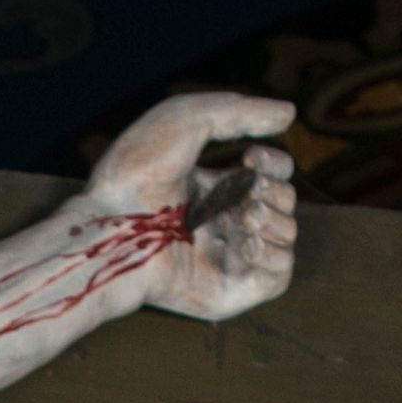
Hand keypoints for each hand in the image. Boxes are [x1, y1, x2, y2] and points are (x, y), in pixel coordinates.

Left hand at [87, 88, 298, 323]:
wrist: (112, 227)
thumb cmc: (136, 173)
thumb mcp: (188, 118)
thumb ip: (241, 110)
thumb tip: (289, 114)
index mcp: (209, 190)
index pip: (270, 177)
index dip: (275, 162)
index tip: (250, 156)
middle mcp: (218, 225)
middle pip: (283, 204)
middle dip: (275, 191)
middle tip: (245, 192)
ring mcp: (222, 260)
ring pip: (285, 237)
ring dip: (275, 220)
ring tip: (242, 218)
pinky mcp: (224, 292)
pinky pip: (278, 277)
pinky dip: (274, 254)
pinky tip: (245, 242)